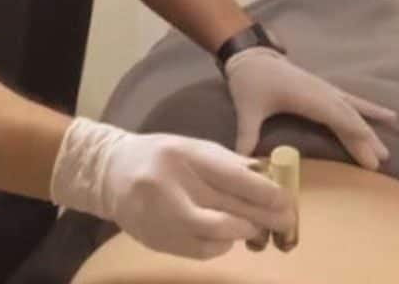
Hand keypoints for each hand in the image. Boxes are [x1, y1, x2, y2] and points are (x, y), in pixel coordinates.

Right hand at [49, 117, 295, 259]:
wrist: (112, 173)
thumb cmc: (161, 155)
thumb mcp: (193, 147)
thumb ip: (226, 162)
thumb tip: (265, 175)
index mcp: (184, 155)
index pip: (231, 177)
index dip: (262, 192)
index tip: (285, 200)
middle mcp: (172, 186)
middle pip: (227, 209)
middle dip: (261, 217)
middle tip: (285, 222)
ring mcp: (162, 216)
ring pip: (216, 235)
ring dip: (243, 234)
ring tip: (257, 229)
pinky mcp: (158, 240)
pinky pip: (201, 250)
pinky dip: (221, 245)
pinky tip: (228, 237)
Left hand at [224, 47, 397, 168]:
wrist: (250, 54)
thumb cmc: (249, 80)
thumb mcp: (247, 108)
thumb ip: (247, 134)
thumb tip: (245, 163)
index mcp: (305, 95)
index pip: (335, 116)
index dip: (353, 133)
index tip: (370, 153)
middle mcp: (320, 91)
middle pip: (348, 116)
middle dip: (365, 139)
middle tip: (381, 161)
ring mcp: (324, 89)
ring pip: (353, 110)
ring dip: (369, 129)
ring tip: (386, 150)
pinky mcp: (324, 89)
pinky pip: (351, 101)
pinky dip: (369, 109)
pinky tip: (388, 115)